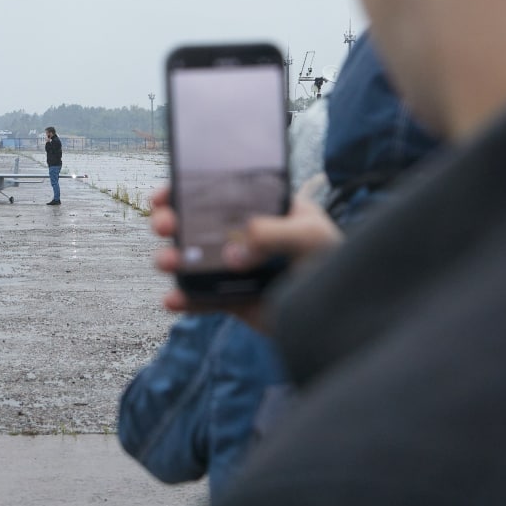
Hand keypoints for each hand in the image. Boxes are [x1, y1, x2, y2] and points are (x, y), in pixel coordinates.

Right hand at [149, 185, 343, 329]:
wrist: (342, 317)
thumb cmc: (334, 264)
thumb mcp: (310, 236)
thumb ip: (272, 234)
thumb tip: (231, 251)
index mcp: (262, 207)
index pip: (220, 190)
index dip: (188, 188)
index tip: (164, 194)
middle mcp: (244, 233)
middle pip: (198, 223)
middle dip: (172, 221)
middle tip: (162, 225)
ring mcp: (235, 267)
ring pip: (194, 260)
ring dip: (172, 259)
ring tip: (166, 262)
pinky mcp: (232, 299)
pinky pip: (202, 299)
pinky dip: (185, 300)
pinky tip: (172, 300)